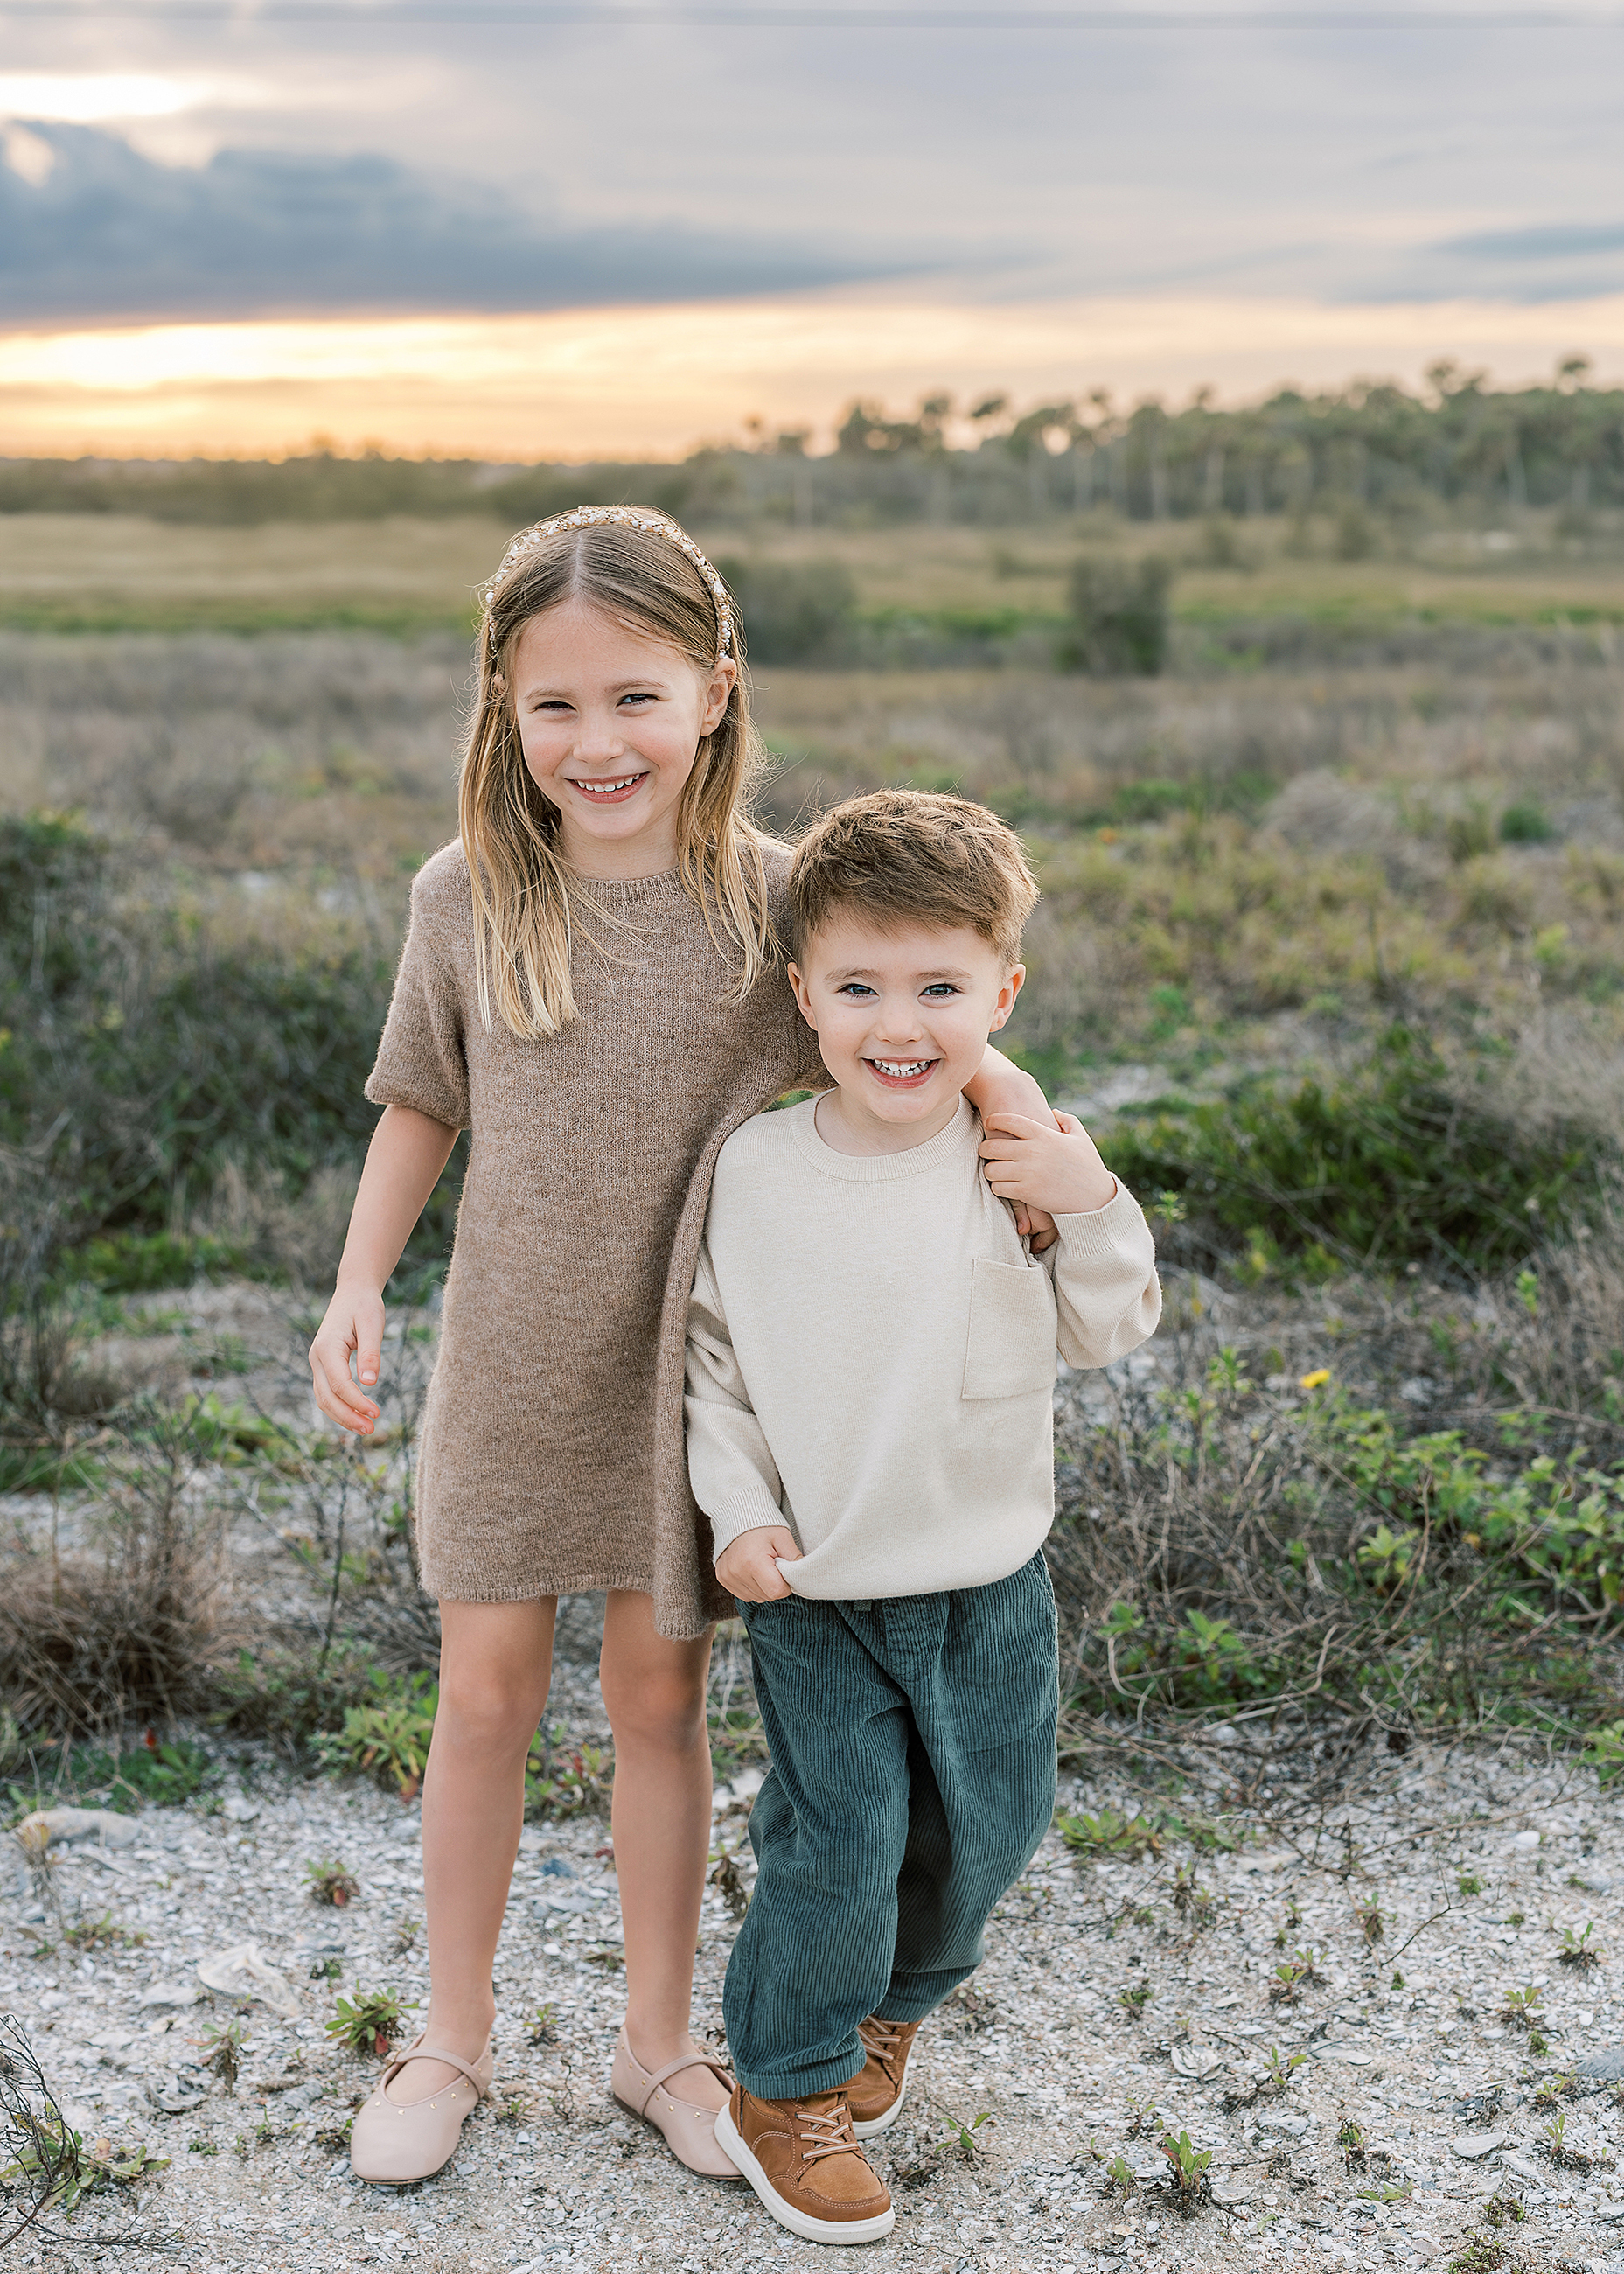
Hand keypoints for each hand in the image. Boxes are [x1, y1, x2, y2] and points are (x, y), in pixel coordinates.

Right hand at [309, 1278, 386, 1434]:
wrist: (353, 1292)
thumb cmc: (365, 1305)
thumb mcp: (372, 1324)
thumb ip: (371, 1353)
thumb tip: (370, 1383)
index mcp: (327, 1347)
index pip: (340, 1384)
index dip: (357, 1402)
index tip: (377, 1413)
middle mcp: (316, 1357)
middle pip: (327, 1397)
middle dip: (348, 1416)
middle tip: (372, 1429)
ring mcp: (317, 1363)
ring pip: (324, 1398)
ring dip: (343, 1416)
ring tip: (367, 1428)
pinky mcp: (323, 1366)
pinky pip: (327, 1393)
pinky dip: (340, 1407)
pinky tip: (357, 1416)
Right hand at [716, 1526, 800, 1602]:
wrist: (737, 1514)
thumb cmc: (763, 1526)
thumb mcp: (783, 1538)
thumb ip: (795, 1560)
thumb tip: (806, 1578)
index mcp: (753, 1562)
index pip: (777, 1591)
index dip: (786, 1585)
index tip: (785, 1570)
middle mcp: (737, 1572)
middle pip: (767, 1596)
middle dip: (775, 1584)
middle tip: (773, 1564)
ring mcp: (727, 1576)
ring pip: (756, 1597)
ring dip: (763, 1587)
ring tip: (761, 1565)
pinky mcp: (722, 1578)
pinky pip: (744, 1595)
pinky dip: (752, 1586)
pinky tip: (751, 1569)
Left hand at [979, 1110, 1116, 1220]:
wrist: (1095, 1198)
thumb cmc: (1089, 1167)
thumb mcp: (1081, 1138)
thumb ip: (1067, 1121)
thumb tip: (1053, 1111)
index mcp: (1044, 1135)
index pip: (1009, 1121)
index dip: (995, 1120)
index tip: (989, 1122)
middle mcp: (1033, 1151)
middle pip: (993, 1146)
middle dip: (985, 1149)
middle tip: (985, 1151)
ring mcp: (1028, 1172)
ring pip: (991, 1169)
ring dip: (990, 1170)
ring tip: (995, 1171)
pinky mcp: (1026, 1193)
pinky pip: (998, 1188)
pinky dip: (998, 1187)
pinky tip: (1004, 1186)